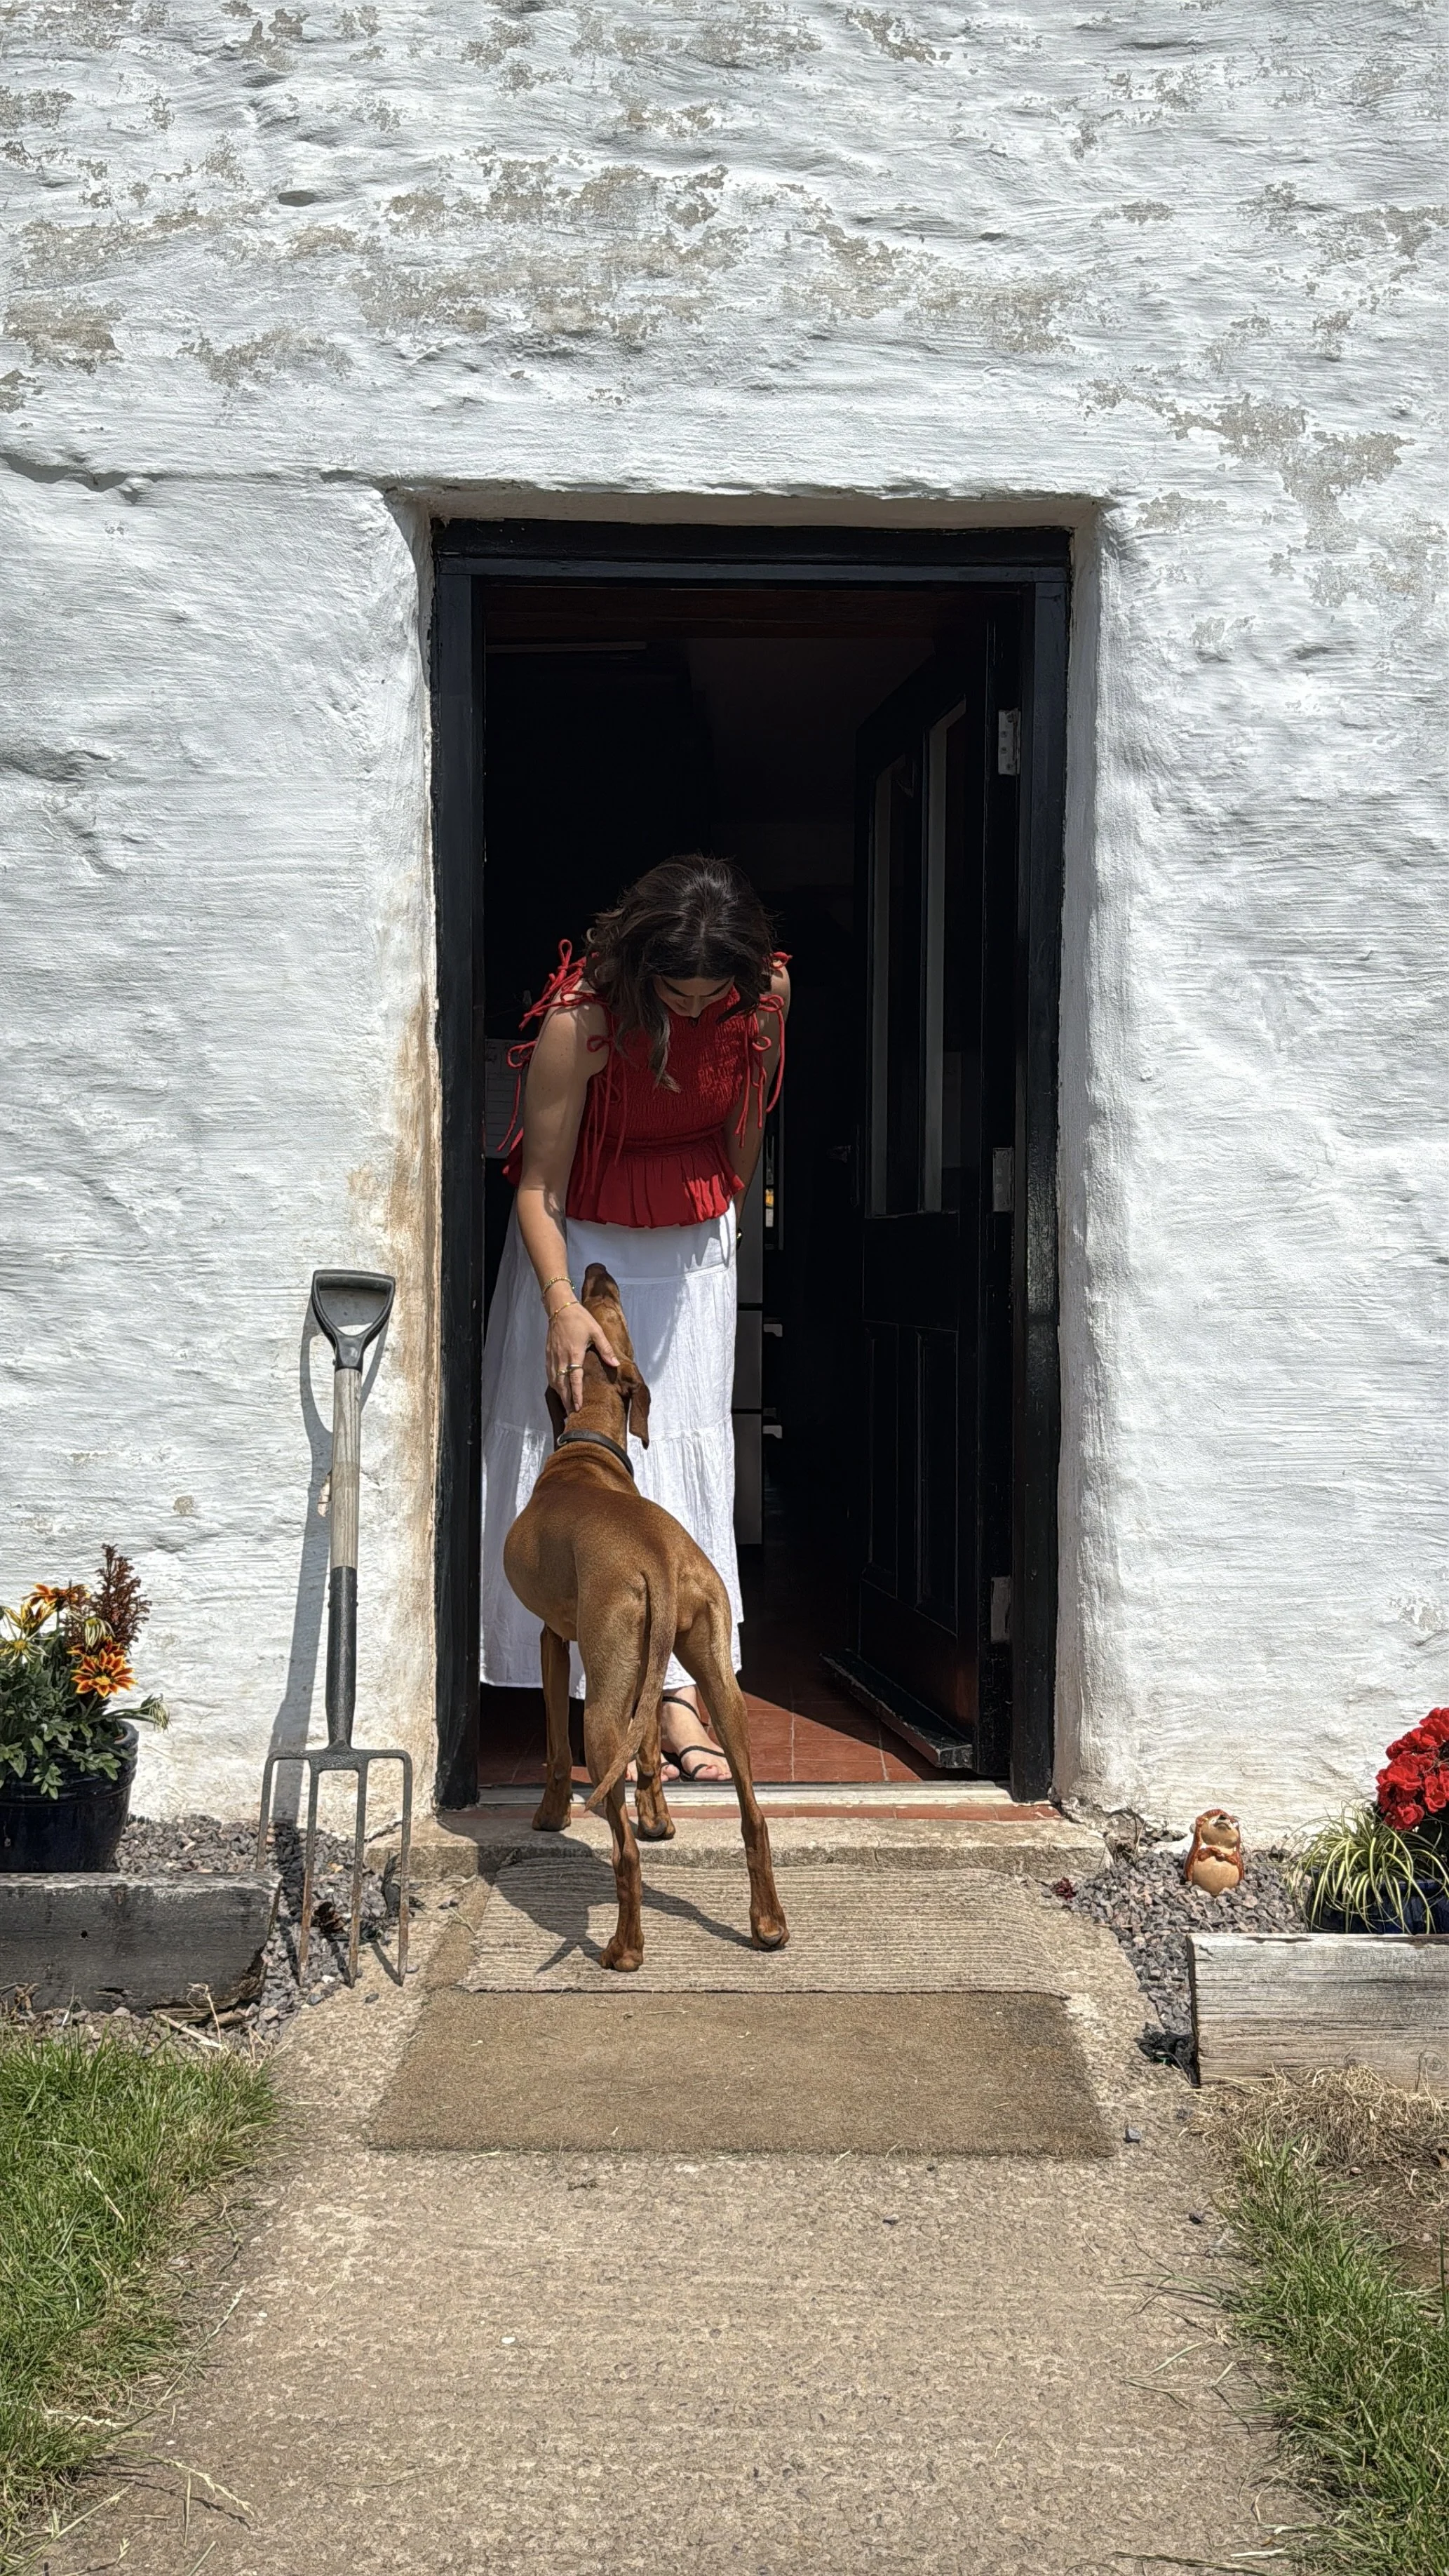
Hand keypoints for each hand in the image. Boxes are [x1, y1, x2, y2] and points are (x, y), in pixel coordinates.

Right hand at [544, 1295, 617, 1412]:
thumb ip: (605, 1349)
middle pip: (562, 1385)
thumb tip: (615, 1364)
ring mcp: (553, 1357)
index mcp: (574, 1354)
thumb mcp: (596, 1331)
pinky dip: (553, 1384)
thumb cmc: (579, 1318)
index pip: (575, 1380)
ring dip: (559, 1395)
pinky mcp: (548, 1354)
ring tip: (565, 1406)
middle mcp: (561, 1358)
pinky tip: (558, 1389)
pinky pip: (550, 1374)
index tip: (577, 1408)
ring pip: (554, 1381)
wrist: (559, 1307)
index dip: (576, 1395)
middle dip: (566, 1401)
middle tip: (571, 1414)